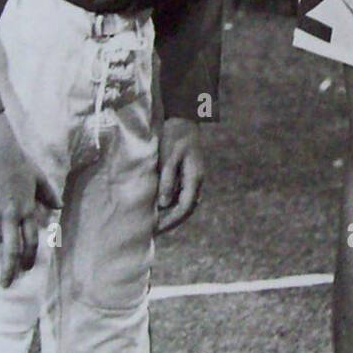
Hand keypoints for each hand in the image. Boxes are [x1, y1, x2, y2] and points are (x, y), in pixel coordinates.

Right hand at [0, 112, 57, 286]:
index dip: (29, 256)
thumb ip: (49, 194)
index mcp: (26, 211)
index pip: (31, 240)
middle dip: (8, 270)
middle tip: (4, 285)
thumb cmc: (19, 162)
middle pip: (11, 249)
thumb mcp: (39, 178)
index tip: (25, 268)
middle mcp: (11, 216)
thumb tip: (59, 206)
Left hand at [155, 117, 204, 234]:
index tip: (156, 230)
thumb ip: (167, 180)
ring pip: (186, 204)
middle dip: (172, 222)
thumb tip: (163, 204)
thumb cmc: (175, 137)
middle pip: (187, 210)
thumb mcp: (168, 157)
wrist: (184, 120)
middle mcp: (197, 181)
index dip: (170, 221)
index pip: (184, 208)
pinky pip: (182, 196)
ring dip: (172, 215)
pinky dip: (172, 205)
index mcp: (194, 178)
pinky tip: (160, 207)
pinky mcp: (189, 175)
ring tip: (156, 223)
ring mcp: (195, 179)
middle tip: (154, 232)